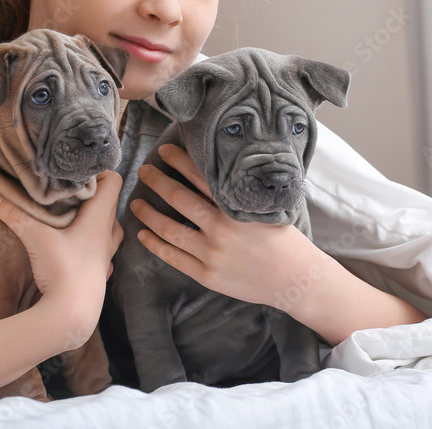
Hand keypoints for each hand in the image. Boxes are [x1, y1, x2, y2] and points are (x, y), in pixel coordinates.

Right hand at [0, 171, 122, 331]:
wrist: (73, 318)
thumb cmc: (64, 274)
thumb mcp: (36, 239)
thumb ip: (13, 214)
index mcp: (100, 218)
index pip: (115, 181)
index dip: (100, 172)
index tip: (78, 170)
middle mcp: (108, 233)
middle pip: (109, 202)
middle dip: (91, 193)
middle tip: (67, 188)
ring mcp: (107, 254)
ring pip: (107, 225)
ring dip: (92, 218)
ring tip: (70, 213)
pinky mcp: (100, 271)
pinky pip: (101, 248)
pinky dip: (91, 241)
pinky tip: (73, 243)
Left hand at [130, 145, 326, 308]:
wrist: (295, 280)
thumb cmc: (284, 241)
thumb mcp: (265, 210)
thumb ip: (240, 196)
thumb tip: (221, 172)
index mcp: (235, 207)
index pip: (199, 176)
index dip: (179, 161)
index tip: (164, 151)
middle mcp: (220, 227)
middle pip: (178, 197)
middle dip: (157, 181)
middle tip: (143, 171)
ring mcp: (211, 253)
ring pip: (169, 229)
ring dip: (149, 214)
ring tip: (136, 203)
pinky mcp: (207, 275)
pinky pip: (174, 258)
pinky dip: (155, 245)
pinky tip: (143, 235)